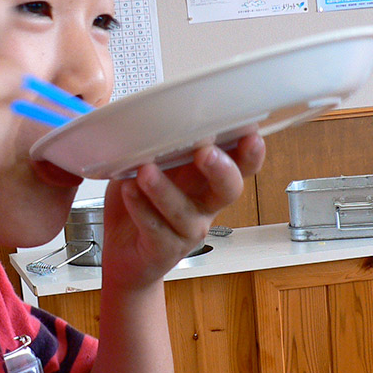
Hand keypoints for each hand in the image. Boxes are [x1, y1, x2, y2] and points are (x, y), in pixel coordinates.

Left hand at [100, 133, 265, 288]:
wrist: (123, 257)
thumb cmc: (138, 207)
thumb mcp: (146, 168)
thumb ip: (156, 148)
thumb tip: (150, 115)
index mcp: (205, 180)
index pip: (238, 163)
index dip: (249, 150)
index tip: (249, 130)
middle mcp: (203, 206)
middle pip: (229, 188)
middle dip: (222, 168)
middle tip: (205, 151)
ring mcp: (187, 230)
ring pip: (185, 212)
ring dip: (166, 188)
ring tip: (145, 171)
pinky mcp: (165, 249)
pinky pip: (156, 228)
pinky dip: (141, 208)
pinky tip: (129, 191)